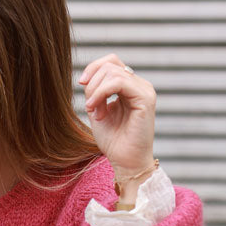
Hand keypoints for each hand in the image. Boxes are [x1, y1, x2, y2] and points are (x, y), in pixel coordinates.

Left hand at [79, 53, 155, 181]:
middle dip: (92, 84)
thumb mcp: (98, 111)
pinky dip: (101, 94)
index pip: (111, 62)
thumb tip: (86, 77)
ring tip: (96, 114)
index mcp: (130, 87)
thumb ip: (95, 92)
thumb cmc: (114, 142)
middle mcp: (139, 85)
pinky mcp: (145, 98)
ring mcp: (144, 90)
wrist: (126, 163)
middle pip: (109, 64)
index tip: (80, 83)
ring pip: (112, 72)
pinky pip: (118, 82)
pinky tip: (97, 111)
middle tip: (90, 108)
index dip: (93, 68)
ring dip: (96, 92)